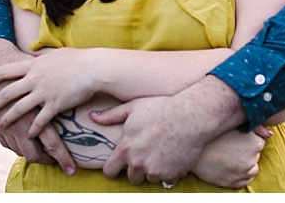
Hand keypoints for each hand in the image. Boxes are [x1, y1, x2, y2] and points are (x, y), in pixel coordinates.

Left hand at [0, 39, 76, 173]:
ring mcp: (43, 93)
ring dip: (8, 118)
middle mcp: (35, 79)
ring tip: (1, 125)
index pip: (6, 71)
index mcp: (34, 66)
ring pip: (18, 109)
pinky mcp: (54, 104)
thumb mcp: (57, 53)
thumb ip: (43, 55)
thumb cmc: (79, 58)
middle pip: (7, 92)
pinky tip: (29, 135)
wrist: (95, 68)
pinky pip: (39, 121)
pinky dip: (32, 129)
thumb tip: (35, 51)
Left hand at [93, 76, 246, 184]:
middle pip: (131, 177)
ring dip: (154, 169)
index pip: (109, 171)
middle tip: (148, 154)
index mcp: (125, 149)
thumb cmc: (163, 107)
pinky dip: (169, 170)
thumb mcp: (134, 106)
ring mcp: (154, 171)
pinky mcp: (170, 175)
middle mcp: (137, 163)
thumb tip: (92, 117)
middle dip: (137, 168)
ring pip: (149, 178)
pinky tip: (174, 154)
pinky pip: (166, 178)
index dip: (114, 169)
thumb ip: (111, 115)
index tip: (121, 163)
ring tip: (163, 151)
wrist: (192, 115)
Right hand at [194, 126, 270, 188]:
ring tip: (231, 156)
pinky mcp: (233, 182)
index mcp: (255, 143)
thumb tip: (270, 134)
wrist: (194, 149)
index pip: (259, 142)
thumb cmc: (214, 133)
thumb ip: (257, 127)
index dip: (249, 140)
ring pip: (253, 169)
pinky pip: (246, 181)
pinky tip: (232, 167)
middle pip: (256, 155)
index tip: (238, 138)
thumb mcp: (236, 124)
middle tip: (232, 146)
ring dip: (246, 164)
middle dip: (248, 151)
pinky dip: (242, 175)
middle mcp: (251, 159)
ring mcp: (242, 172)